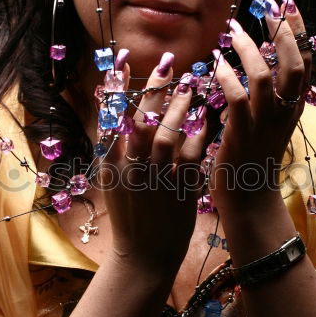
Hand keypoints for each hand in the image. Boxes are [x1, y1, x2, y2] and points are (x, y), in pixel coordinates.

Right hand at [97, 54, 206, 270]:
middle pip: (140, 120)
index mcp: (110, 163)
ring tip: (189, 83)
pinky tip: (206, 118)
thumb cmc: (129, 217)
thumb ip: (113, 149)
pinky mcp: (179, 189)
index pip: (109, 117)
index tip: (121, 60)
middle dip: (153, 89)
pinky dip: (197, 134)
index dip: (115, 87)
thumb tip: (112, 113)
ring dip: (178, 107)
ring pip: (166, 134)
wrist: (144, 256)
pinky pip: (190, 155)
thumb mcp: (111, 181)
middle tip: (166, 63)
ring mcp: (155, 178)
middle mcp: (130, 167)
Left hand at [208, 0, 311, 214]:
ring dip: (248, 49)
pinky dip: (227, 77)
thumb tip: (258, 64)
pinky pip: (238, 99)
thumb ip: (267, 97)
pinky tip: (216, 64)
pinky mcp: (242, 135)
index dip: (298, 33)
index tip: (287, 6)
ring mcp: (265, 124)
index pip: (304, 63)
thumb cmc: (252, 160)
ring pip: (264, 77)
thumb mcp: (267, 124)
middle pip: (293, 64)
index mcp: (293, 108)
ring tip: (233, 31)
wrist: (249, 200)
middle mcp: (285, 113)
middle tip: (267, 7)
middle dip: (282, 31)